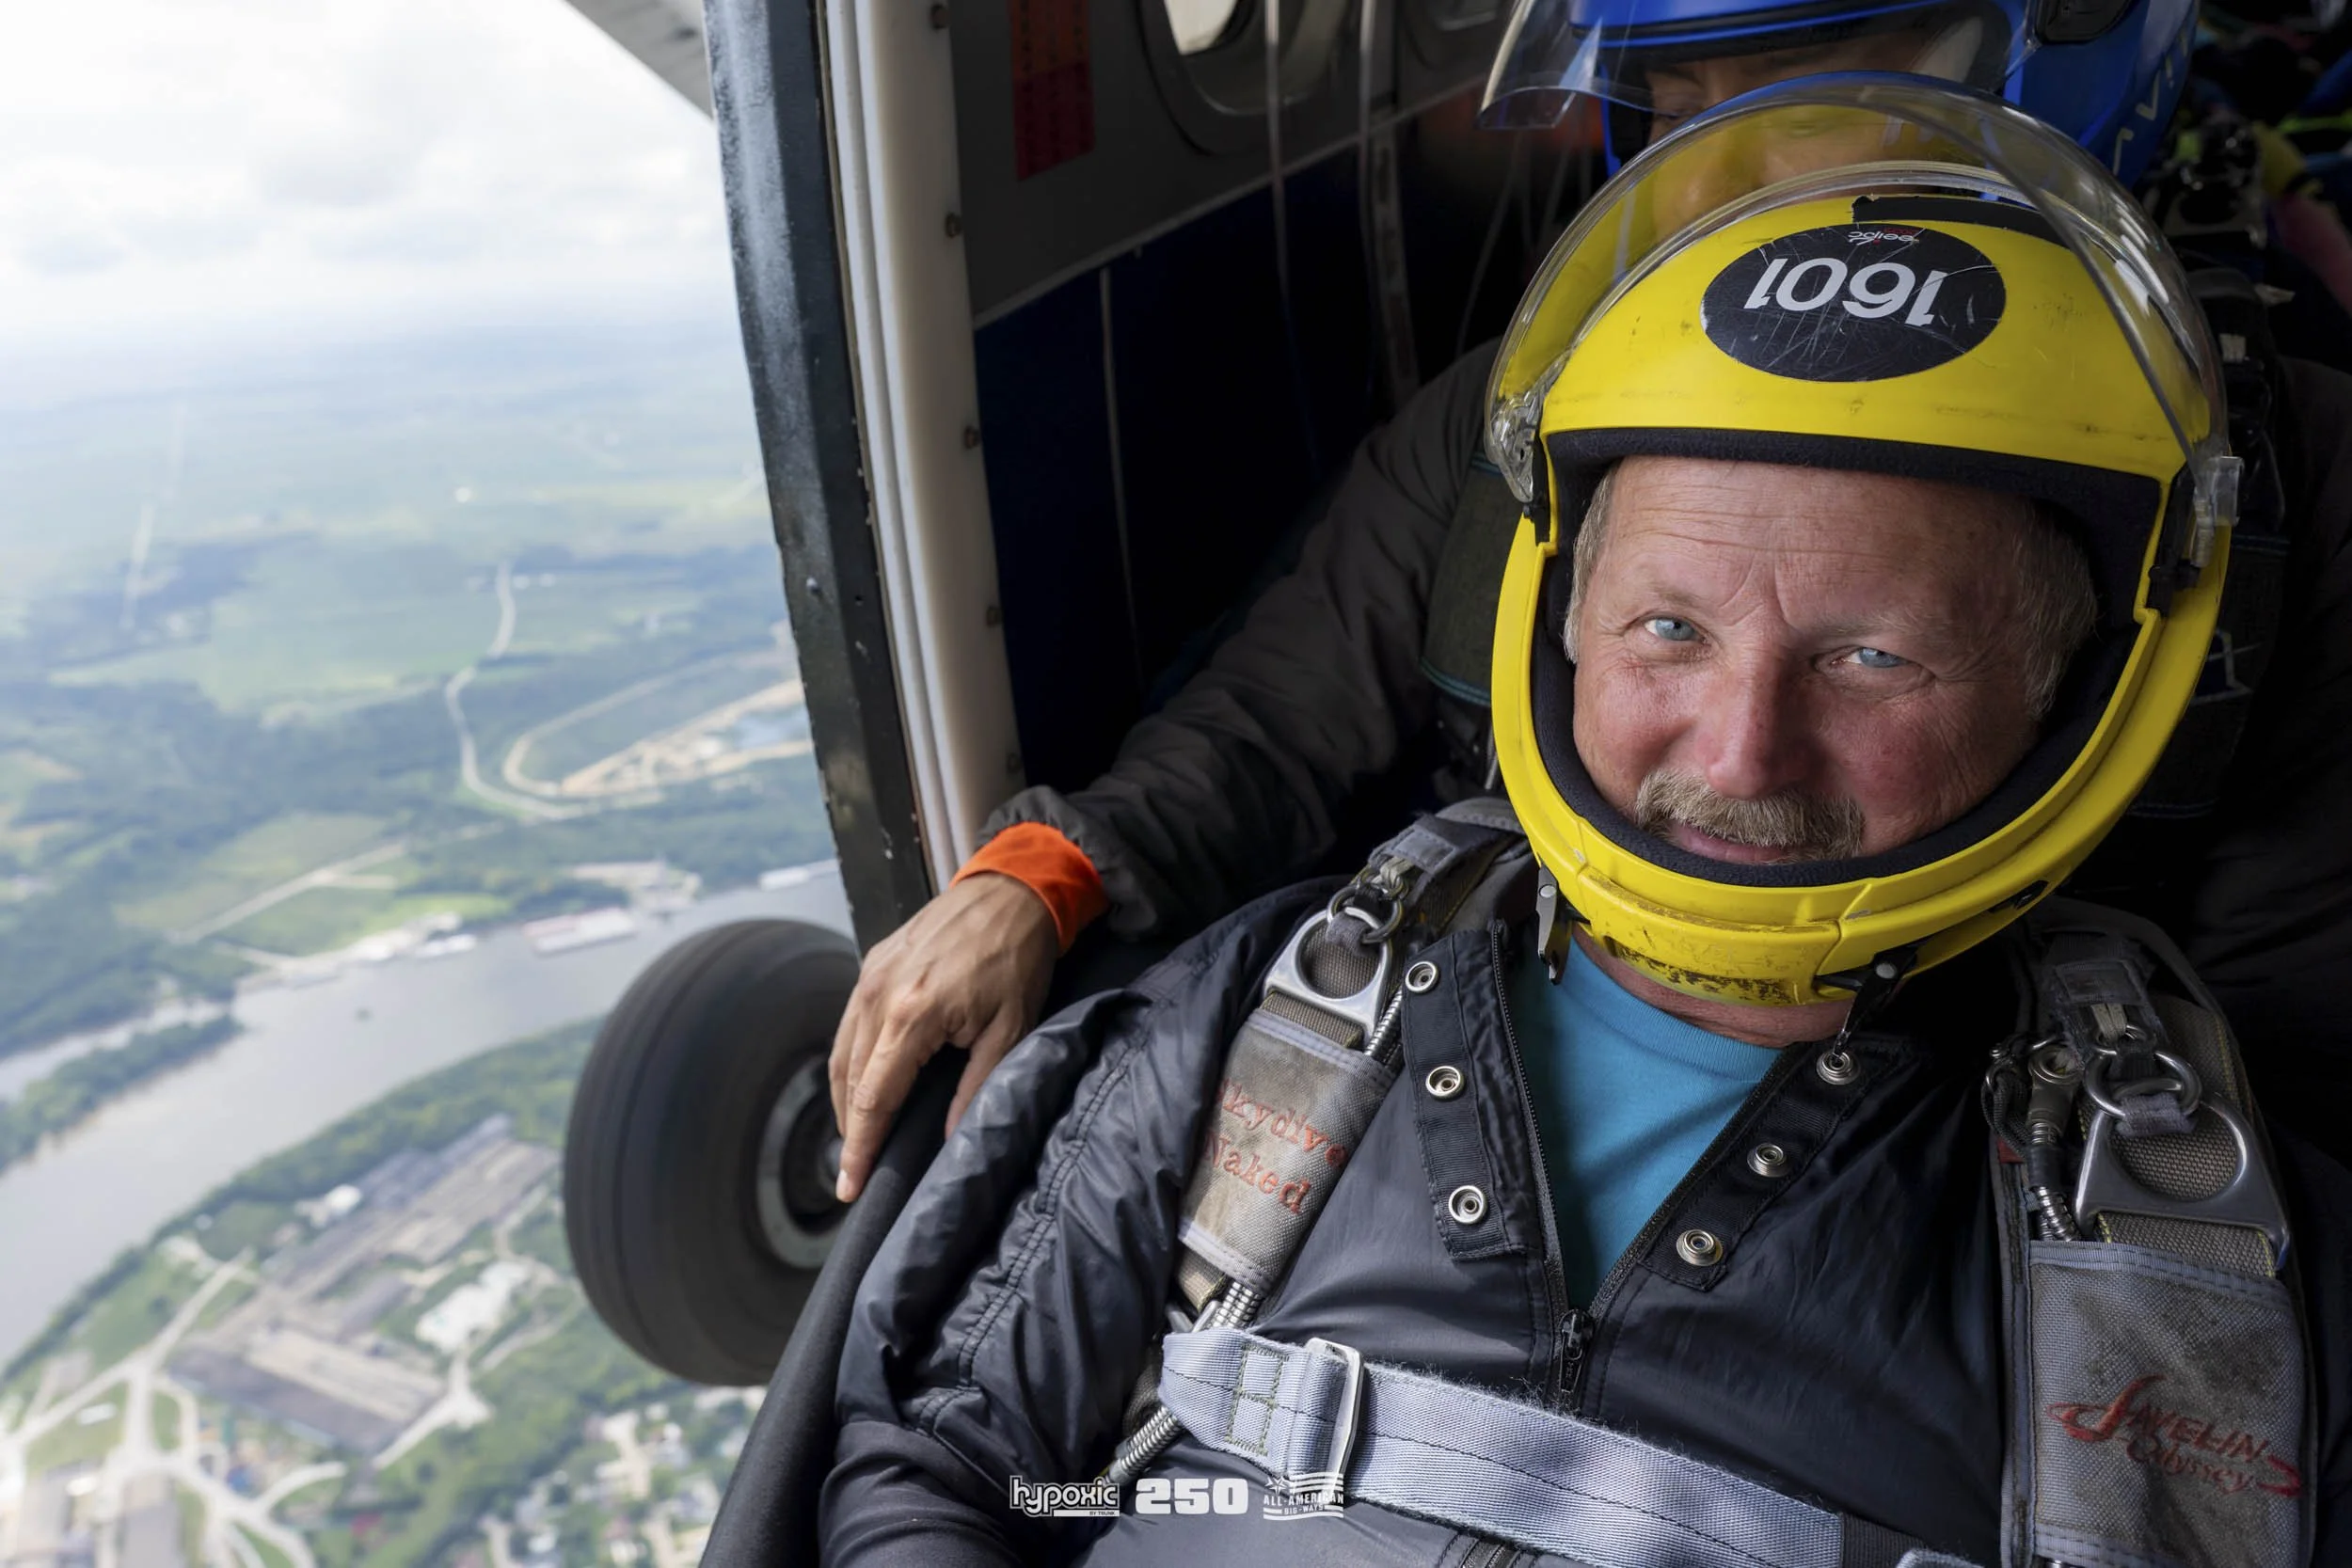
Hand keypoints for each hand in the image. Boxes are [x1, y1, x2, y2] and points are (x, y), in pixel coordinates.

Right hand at [828, 873, 1058, 1201]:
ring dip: (845, 1099)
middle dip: (850, 1131)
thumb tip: (948, 1138)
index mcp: (912, 1015)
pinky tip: (865, 1083)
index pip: (873, 1098)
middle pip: (849, 1080)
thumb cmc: (1018, 957)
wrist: (1012, 890)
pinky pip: (850, 1023)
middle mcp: (880, 995)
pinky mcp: (873, 963)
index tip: (849, 1186)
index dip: (860, 1148)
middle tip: (855, 1173)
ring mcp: (871, 975)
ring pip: (842, 1052)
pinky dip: (851, 1060)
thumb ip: (976, 1086)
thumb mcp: (1011, 1029)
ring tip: (858, 1137)